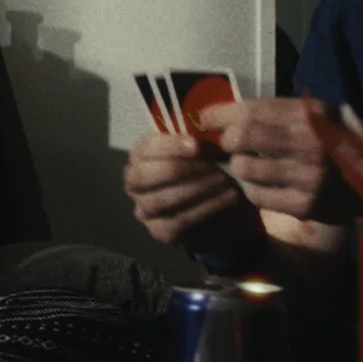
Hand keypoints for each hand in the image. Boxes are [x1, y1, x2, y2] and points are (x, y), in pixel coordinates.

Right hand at [123, 130, 261, 255]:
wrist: (225, 209)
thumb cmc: (210, 171)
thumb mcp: (205, 151)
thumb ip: (200, 141)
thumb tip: (210, 129)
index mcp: (141, 157)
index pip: (145, 149)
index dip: (169, 146)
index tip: (197, 145)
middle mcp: (135, 184)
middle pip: (143, 176)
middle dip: (180, 169)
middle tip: (214, 165)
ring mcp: (144, 210)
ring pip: (159, 201)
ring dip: (194, 189)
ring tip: (224, 181)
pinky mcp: (161, 232)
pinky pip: (177, 222)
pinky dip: (205, 209)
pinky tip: (227, 198)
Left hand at [205, 98, 361, 224]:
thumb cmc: (342, 140)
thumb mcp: (319, 113)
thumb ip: (277, 112)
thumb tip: (224, 113)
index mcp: (311, 118)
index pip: (249, 112)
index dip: (219, 114)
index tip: (206, 118)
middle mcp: (309, 147)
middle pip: (239, 139)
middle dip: (226, 140)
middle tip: (229, 142)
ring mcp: (307, 179)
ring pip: (242, 169)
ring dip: (240, 165)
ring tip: (253, 162)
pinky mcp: (304, 206)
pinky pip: (256, 195)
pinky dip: (253, 188)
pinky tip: (266, 182)